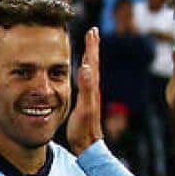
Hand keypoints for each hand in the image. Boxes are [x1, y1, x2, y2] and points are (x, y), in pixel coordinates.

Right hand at [68, 27, 103, 154]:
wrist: (87, 145)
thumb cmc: (84, 129)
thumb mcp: (84, 108)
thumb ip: (86, 88)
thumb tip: (86, 67)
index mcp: (92, 87)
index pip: (91, 62)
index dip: (91, 47)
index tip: (92, 30)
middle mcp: (93, 89)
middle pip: (92, 63)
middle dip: (92, 47)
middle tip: (92, 32)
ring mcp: (90, 95)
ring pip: (90, 71)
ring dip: (88, 57)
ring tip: (88, 47)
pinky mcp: (86, 101)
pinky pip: (85, 80)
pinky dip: (84, 71)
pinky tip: (81, 72)